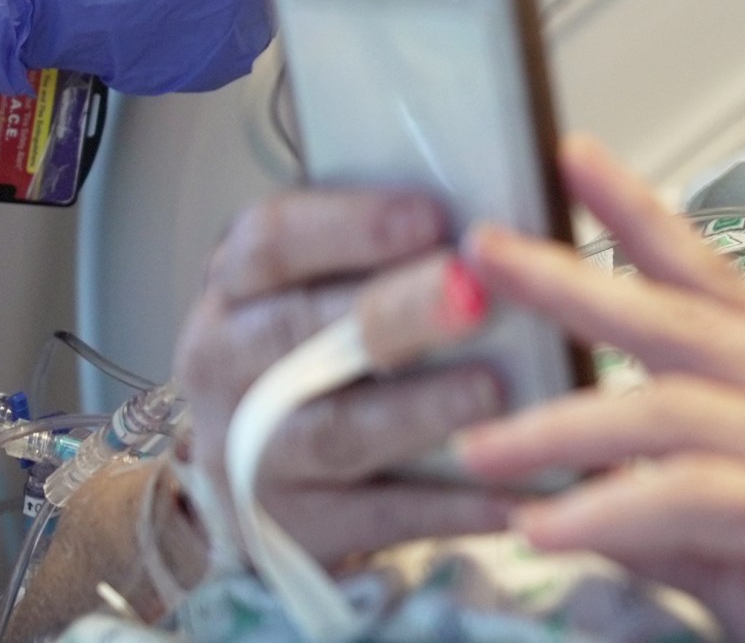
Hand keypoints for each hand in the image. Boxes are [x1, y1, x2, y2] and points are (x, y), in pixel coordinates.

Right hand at [174, 189, 514, 567]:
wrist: (256, 472)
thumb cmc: (314, 347)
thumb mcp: (321, 283)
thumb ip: (386, 251)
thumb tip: (498, 217)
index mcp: (239, 286)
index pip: (271, 241)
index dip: (349, 226)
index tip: (430, 217)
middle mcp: (228, 364)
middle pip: (301, 333)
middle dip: (395, 313)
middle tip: (474, 298)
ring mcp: (252, 452)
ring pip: (336, 431)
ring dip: (421, 410)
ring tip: (495, 390)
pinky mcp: (297, 527)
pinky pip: (381, 516)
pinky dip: (452, 504)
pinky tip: (516, 491)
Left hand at [459, 139, 744, 642]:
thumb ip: (667, 521)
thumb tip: (575, 500)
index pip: (716, 284)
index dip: (646, 217)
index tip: (575, 159)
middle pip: (687, 318)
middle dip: (581, 279)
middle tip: (489, 250)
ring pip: (678, 408)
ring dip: (567, 427)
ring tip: (481, 450)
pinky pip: (700, 497)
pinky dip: (613, 511)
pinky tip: (548, 532)